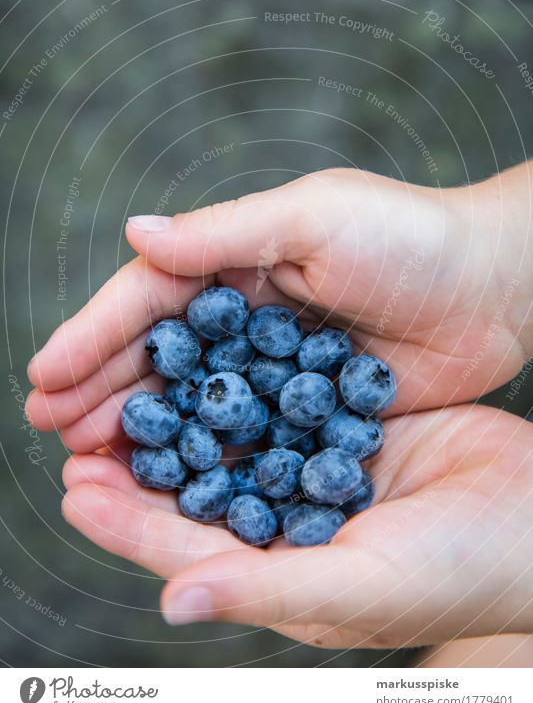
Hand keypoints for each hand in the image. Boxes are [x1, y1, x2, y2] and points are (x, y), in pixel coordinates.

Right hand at [27, 168, 527, 442]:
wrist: (498, 288)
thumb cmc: (411, 239)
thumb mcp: (314, 217)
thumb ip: (224, 234)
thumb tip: (134, 234)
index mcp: (240, 259)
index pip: (151, 299)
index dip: (95, 334)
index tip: (45, 374)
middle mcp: (248, 314)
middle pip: (160, 356)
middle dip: (101, 388)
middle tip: (49, 426)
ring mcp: (276, 367)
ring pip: (193, 404)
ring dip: (140, 430)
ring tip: (85, 459)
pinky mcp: (311, 411)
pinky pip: (246, 440)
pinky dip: (205, 460)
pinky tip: (168, 485)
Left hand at [59, 403, 532, 646]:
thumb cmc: (458, 571)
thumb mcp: (360, 585)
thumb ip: (266, 588)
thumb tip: (172, 601)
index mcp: (281, 573)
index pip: (184, 549)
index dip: (127, 522)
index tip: (75, 487)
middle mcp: (288, 525)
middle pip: (195, 492)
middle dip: (140, 462)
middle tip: (80, 426)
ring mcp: (315, 474)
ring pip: (232, 443)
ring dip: (183, 417)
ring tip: (135, 383)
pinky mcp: (344, 432)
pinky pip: (281, 404)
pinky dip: (244, 383)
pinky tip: (214, 355)